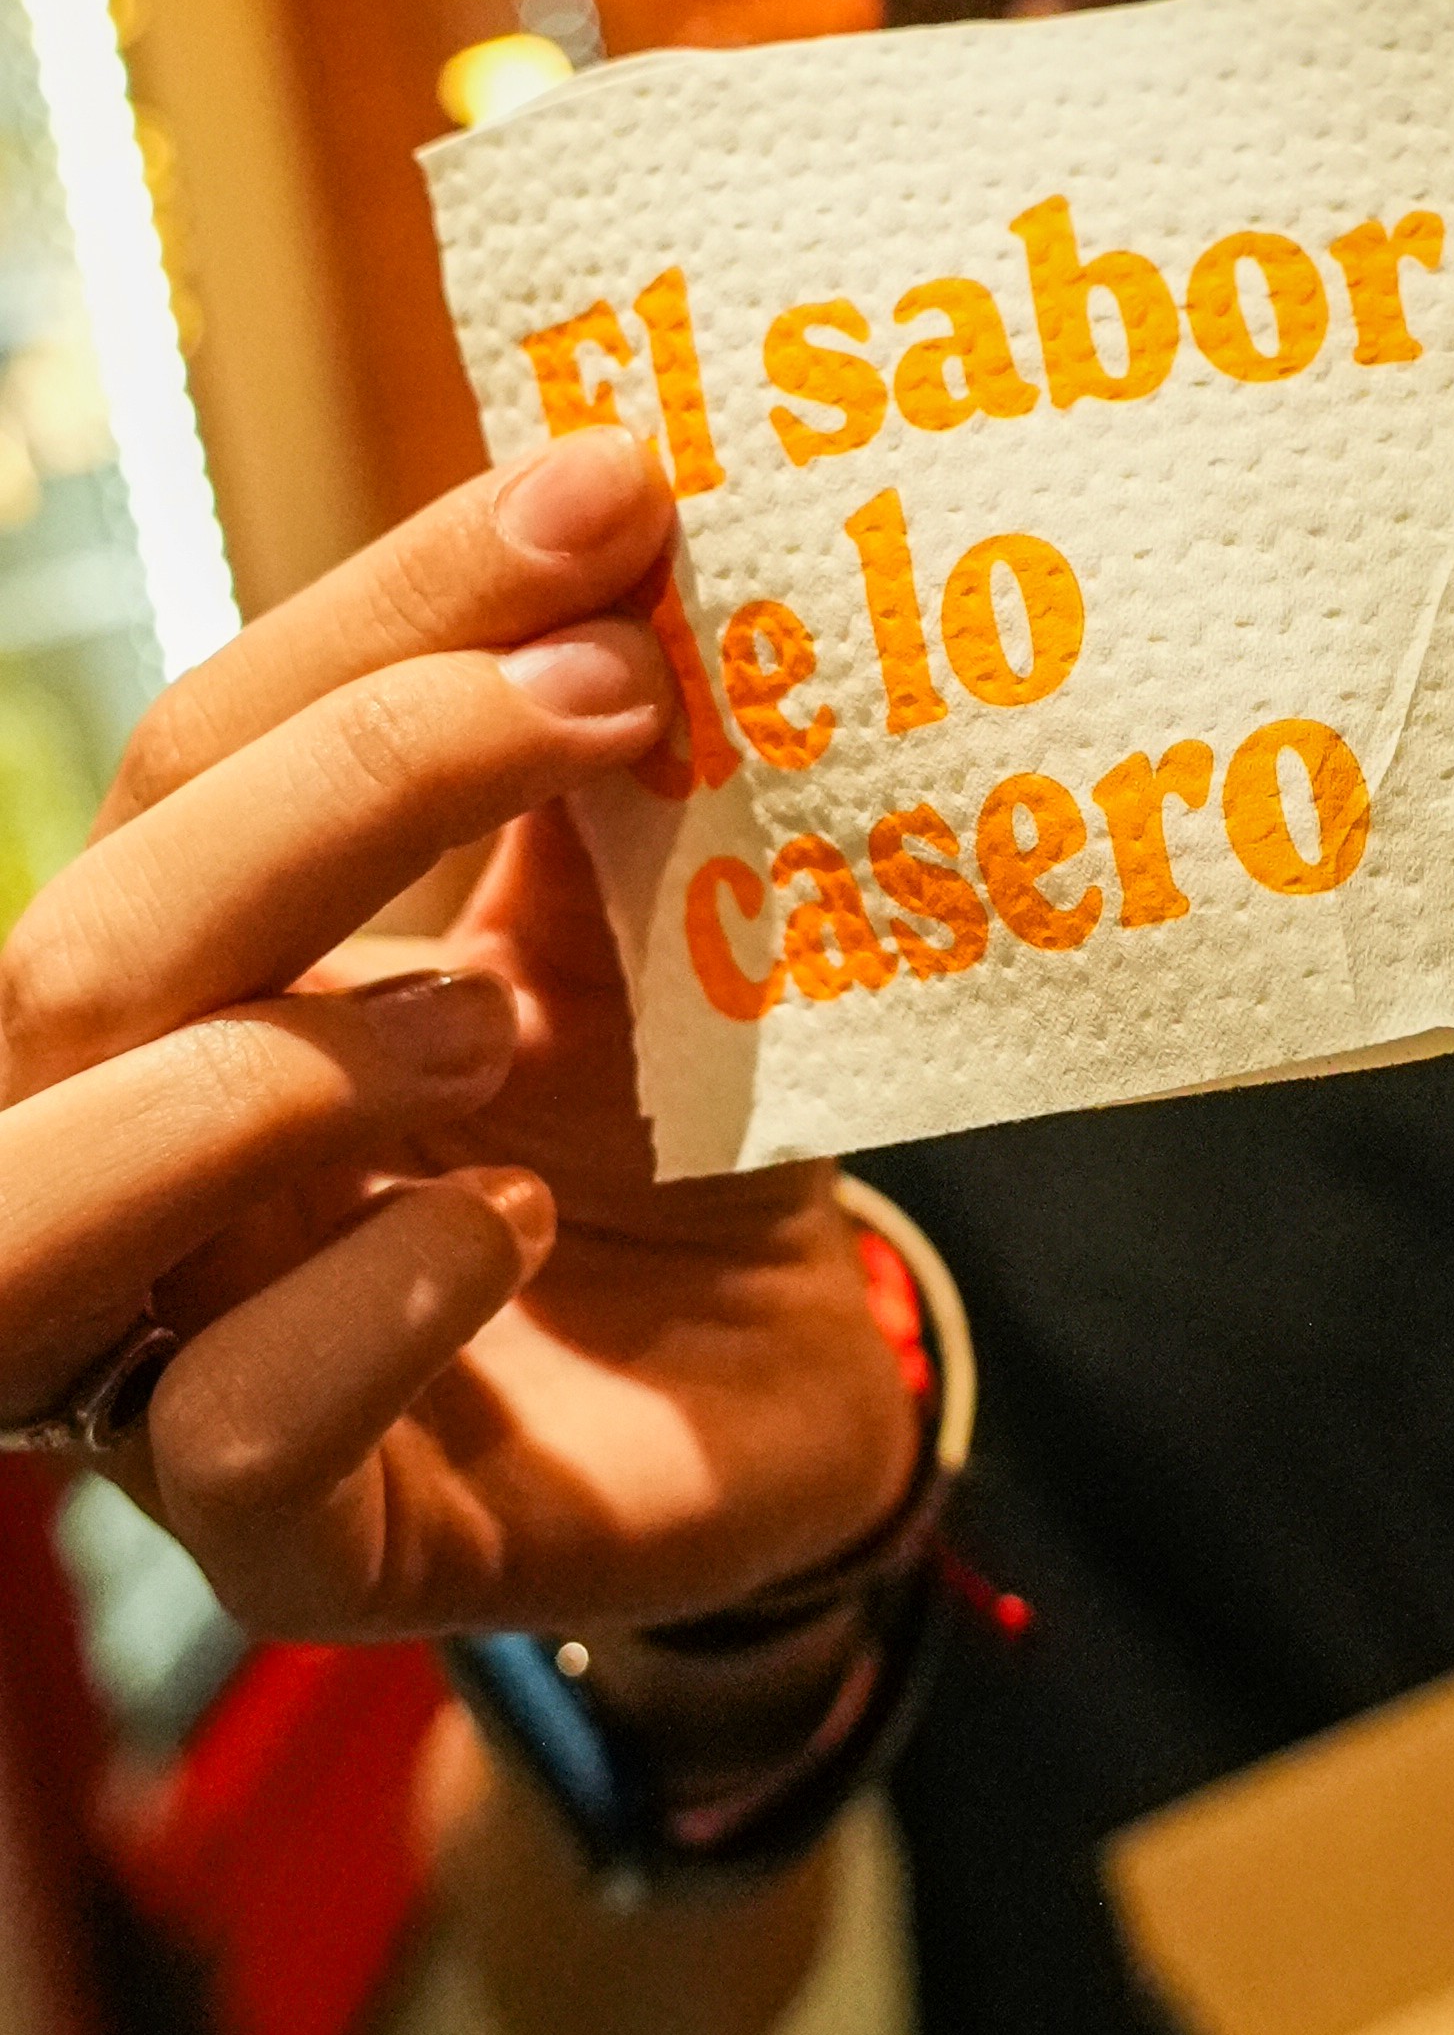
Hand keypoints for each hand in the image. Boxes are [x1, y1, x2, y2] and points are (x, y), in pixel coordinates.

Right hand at [0, 428, 914, 1638]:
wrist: (798, 1384)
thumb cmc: (673, 1132)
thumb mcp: (637, 916)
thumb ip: (596, 757)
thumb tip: (638, 494)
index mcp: (195, 970)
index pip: (195, 754)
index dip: (386, 608)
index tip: (610, 493)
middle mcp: (129, 1151)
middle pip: (87, 944)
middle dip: (346, 787)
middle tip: (617, 702)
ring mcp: (178, 1354)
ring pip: (40, 1193)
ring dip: (267, 1062)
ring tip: (492, 1020)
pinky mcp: (296, 1540)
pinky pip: (225, 1435)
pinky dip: (368, 1304)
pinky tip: (510, 1230)